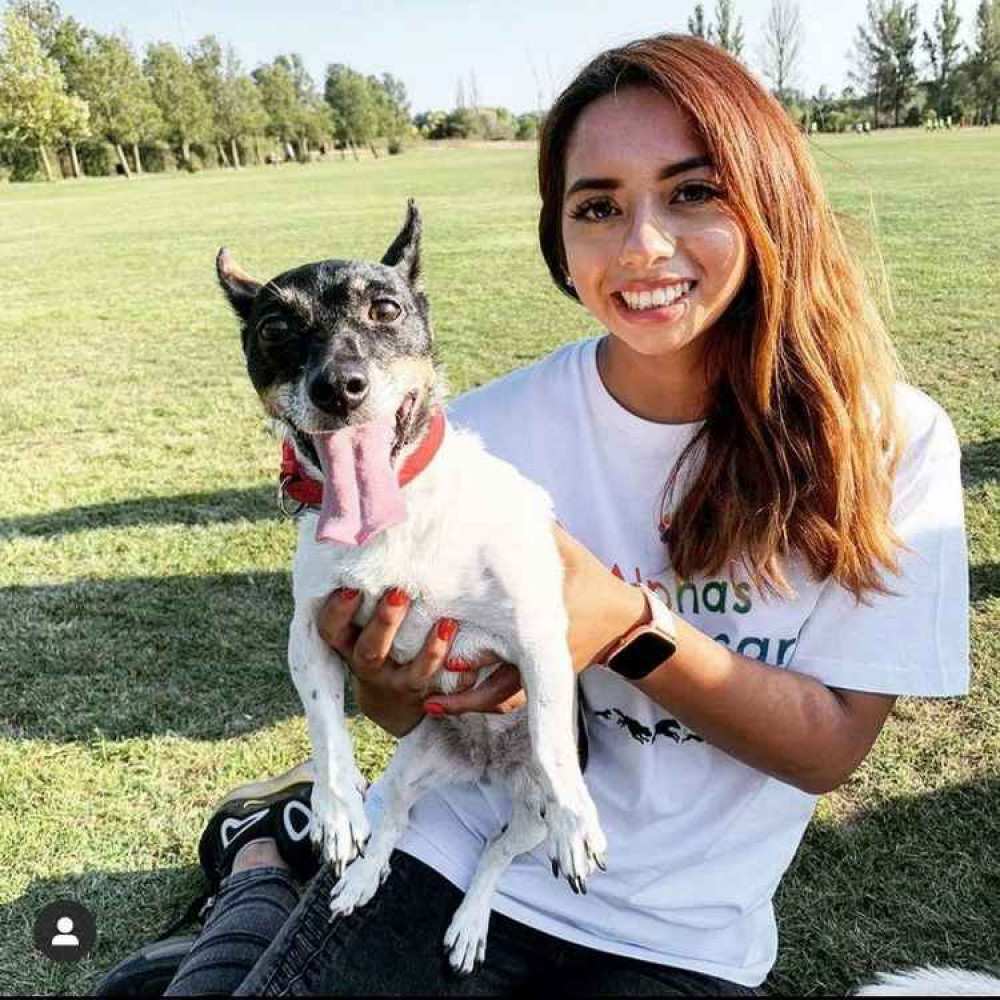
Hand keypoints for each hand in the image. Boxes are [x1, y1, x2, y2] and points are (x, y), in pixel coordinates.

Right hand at [317, 587, 476, 736]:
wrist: (391, 697)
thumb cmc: (375, 636)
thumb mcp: (359, 620)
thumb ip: (365, 590)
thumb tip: (370, 535)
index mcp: (346, 643)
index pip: (331, 629)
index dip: (338, 611)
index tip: (351, 587)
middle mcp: (366, 665)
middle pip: (370, 649)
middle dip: (385, 622)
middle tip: (399, 593)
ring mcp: (394, 681)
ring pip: (409, 672)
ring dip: (428, 649)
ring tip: (445, 622)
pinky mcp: (420, 691)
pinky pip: (438, 681)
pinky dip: (450, 662)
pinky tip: (459, 641)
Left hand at [424, 523, 646, 716]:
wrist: (622, 620)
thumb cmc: (592, 583)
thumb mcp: (568, 553)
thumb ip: (541, 534)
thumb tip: (507, 504)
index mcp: (545, 627)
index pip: (508, 648)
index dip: (477, 658)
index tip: (448, 660)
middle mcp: (541, 657)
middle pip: (501, 689)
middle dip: (465, 696)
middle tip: (430, 696)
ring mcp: (542, 671)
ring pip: (504, 698)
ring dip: (469, 704)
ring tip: (434, 705)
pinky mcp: (540, 676)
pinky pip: (511, 696)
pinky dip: (484, 700)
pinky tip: (456, 699)